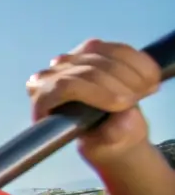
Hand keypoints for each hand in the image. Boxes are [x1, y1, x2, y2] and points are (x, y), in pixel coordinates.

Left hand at [27, 39, 160, 166]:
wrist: (111, 128)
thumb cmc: (102, 140)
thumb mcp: (107, 147)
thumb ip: (111, 136)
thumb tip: (119, 122)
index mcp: (44, 102)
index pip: (63, 87)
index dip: (95, 92)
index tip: (124, 104)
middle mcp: (50, 77)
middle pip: (84, 69)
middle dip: (118, 84)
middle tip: (136, 101)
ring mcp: (69, 60)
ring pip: (99, 53)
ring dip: (129, 72)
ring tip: (145, 91)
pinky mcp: (91, 50)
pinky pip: (115, 48)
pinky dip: (137, 61)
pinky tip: (149, 78)